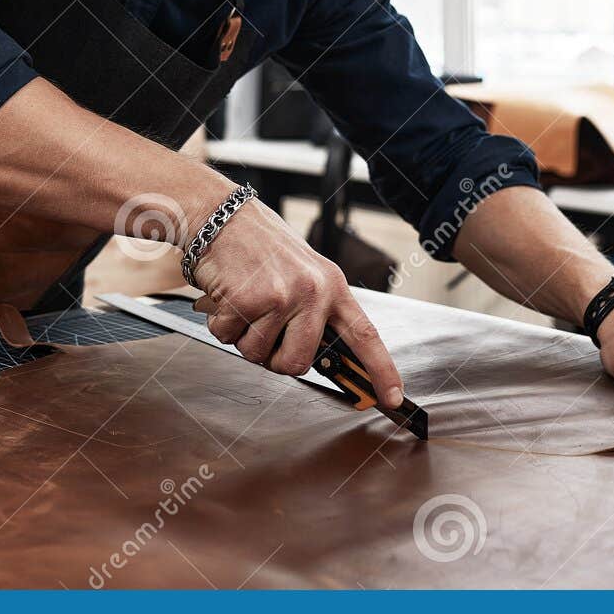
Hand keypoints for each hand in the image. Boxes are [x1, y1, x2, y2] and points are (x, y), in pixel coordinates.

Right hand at [187, 198, 404, 407]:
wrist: (223, 216)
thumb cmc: (260, 245)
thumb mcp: (304, 272)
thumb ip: (315, 311)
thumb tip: (319, 357)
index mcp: (331, 285)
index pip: (364, 335)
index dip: (381, 370)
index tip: (392, 397)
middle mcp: (311, 292)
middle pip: (298, 362)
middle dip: (275, 360)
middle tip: (264, 335)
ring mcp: (280, 296)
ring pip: (258, 354)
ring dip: (243, 337)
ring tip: (245, 303)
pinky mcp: (247, 300)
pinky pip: (229, 338)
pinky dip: (221, 324)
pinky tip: (227, 297)